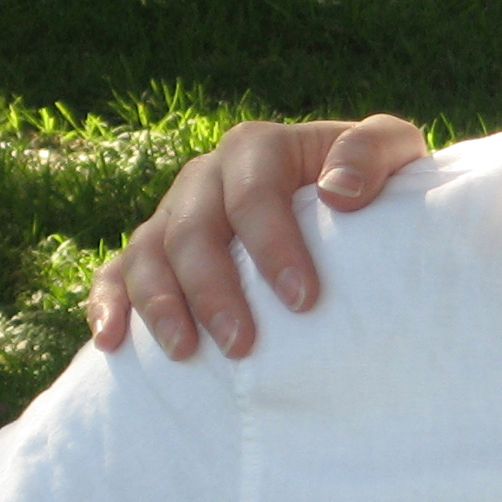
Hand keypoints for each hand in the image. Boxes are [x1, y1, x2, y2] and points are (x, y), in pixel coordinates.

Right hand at [88, 114, 429, 359]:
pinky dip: (108, 303)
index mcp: (258, 148)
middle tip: (243, 344)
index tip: (303, 300)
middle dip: (214, 290)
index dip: (273, 246)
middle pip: (193, 231)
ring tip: (185, 353)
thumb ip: (372, 151)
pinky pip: (116, 272)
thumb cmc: (373, 179)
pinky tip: (112, 342)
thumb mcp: (393, 149)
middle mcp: (205, 177)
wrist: (348, 199)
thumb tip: (338, 192)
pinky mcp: (154, 249)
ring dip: (160, 304)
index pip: (253, 195)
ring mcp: (174, 213)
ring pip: (149, 254)